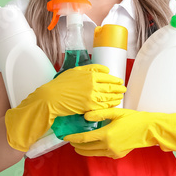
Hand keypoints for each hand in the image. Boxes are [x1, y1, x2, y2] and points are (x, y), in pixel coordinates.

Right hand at [4, 65, 124, 152]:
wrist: (51, 97)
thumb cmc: (61, 83)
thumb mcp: (75, 71)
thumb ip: (91, 69)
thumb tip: (106, 70)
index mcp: (90, 75)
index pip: (107, 77)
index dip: (115, 80)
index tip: (119, 81)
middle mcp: (93, 85)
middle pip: (110, 87)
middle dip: (119, 89)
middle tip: (123, 89)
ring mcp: (91, 97)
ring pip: (108, 97)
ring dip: (116, 97)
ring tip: (120, 97)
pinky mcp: (89, 107)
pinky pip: (103, 106)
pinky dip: (110, 105)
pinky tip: (113, 104)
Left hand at [65, 108, 175, 159]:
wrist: (149, 130)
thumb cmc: (134, 118)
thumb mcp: (116, 112)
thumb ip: (99, 114)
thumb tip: (85, 116)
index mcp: (106, 135)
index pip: (84, 138)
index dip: (73, 138)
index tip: (65, 136)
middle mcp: (108, 146)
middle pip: (86, 149)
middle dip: (76, 145)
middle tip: (70, 140)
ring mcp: (113, 152)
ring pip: (93, 153)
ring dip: (84, 150)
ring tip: (78, 145)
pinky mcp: (118, 155)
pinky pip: (102, 154)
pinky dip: (95, 151)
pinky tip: (93, 145)